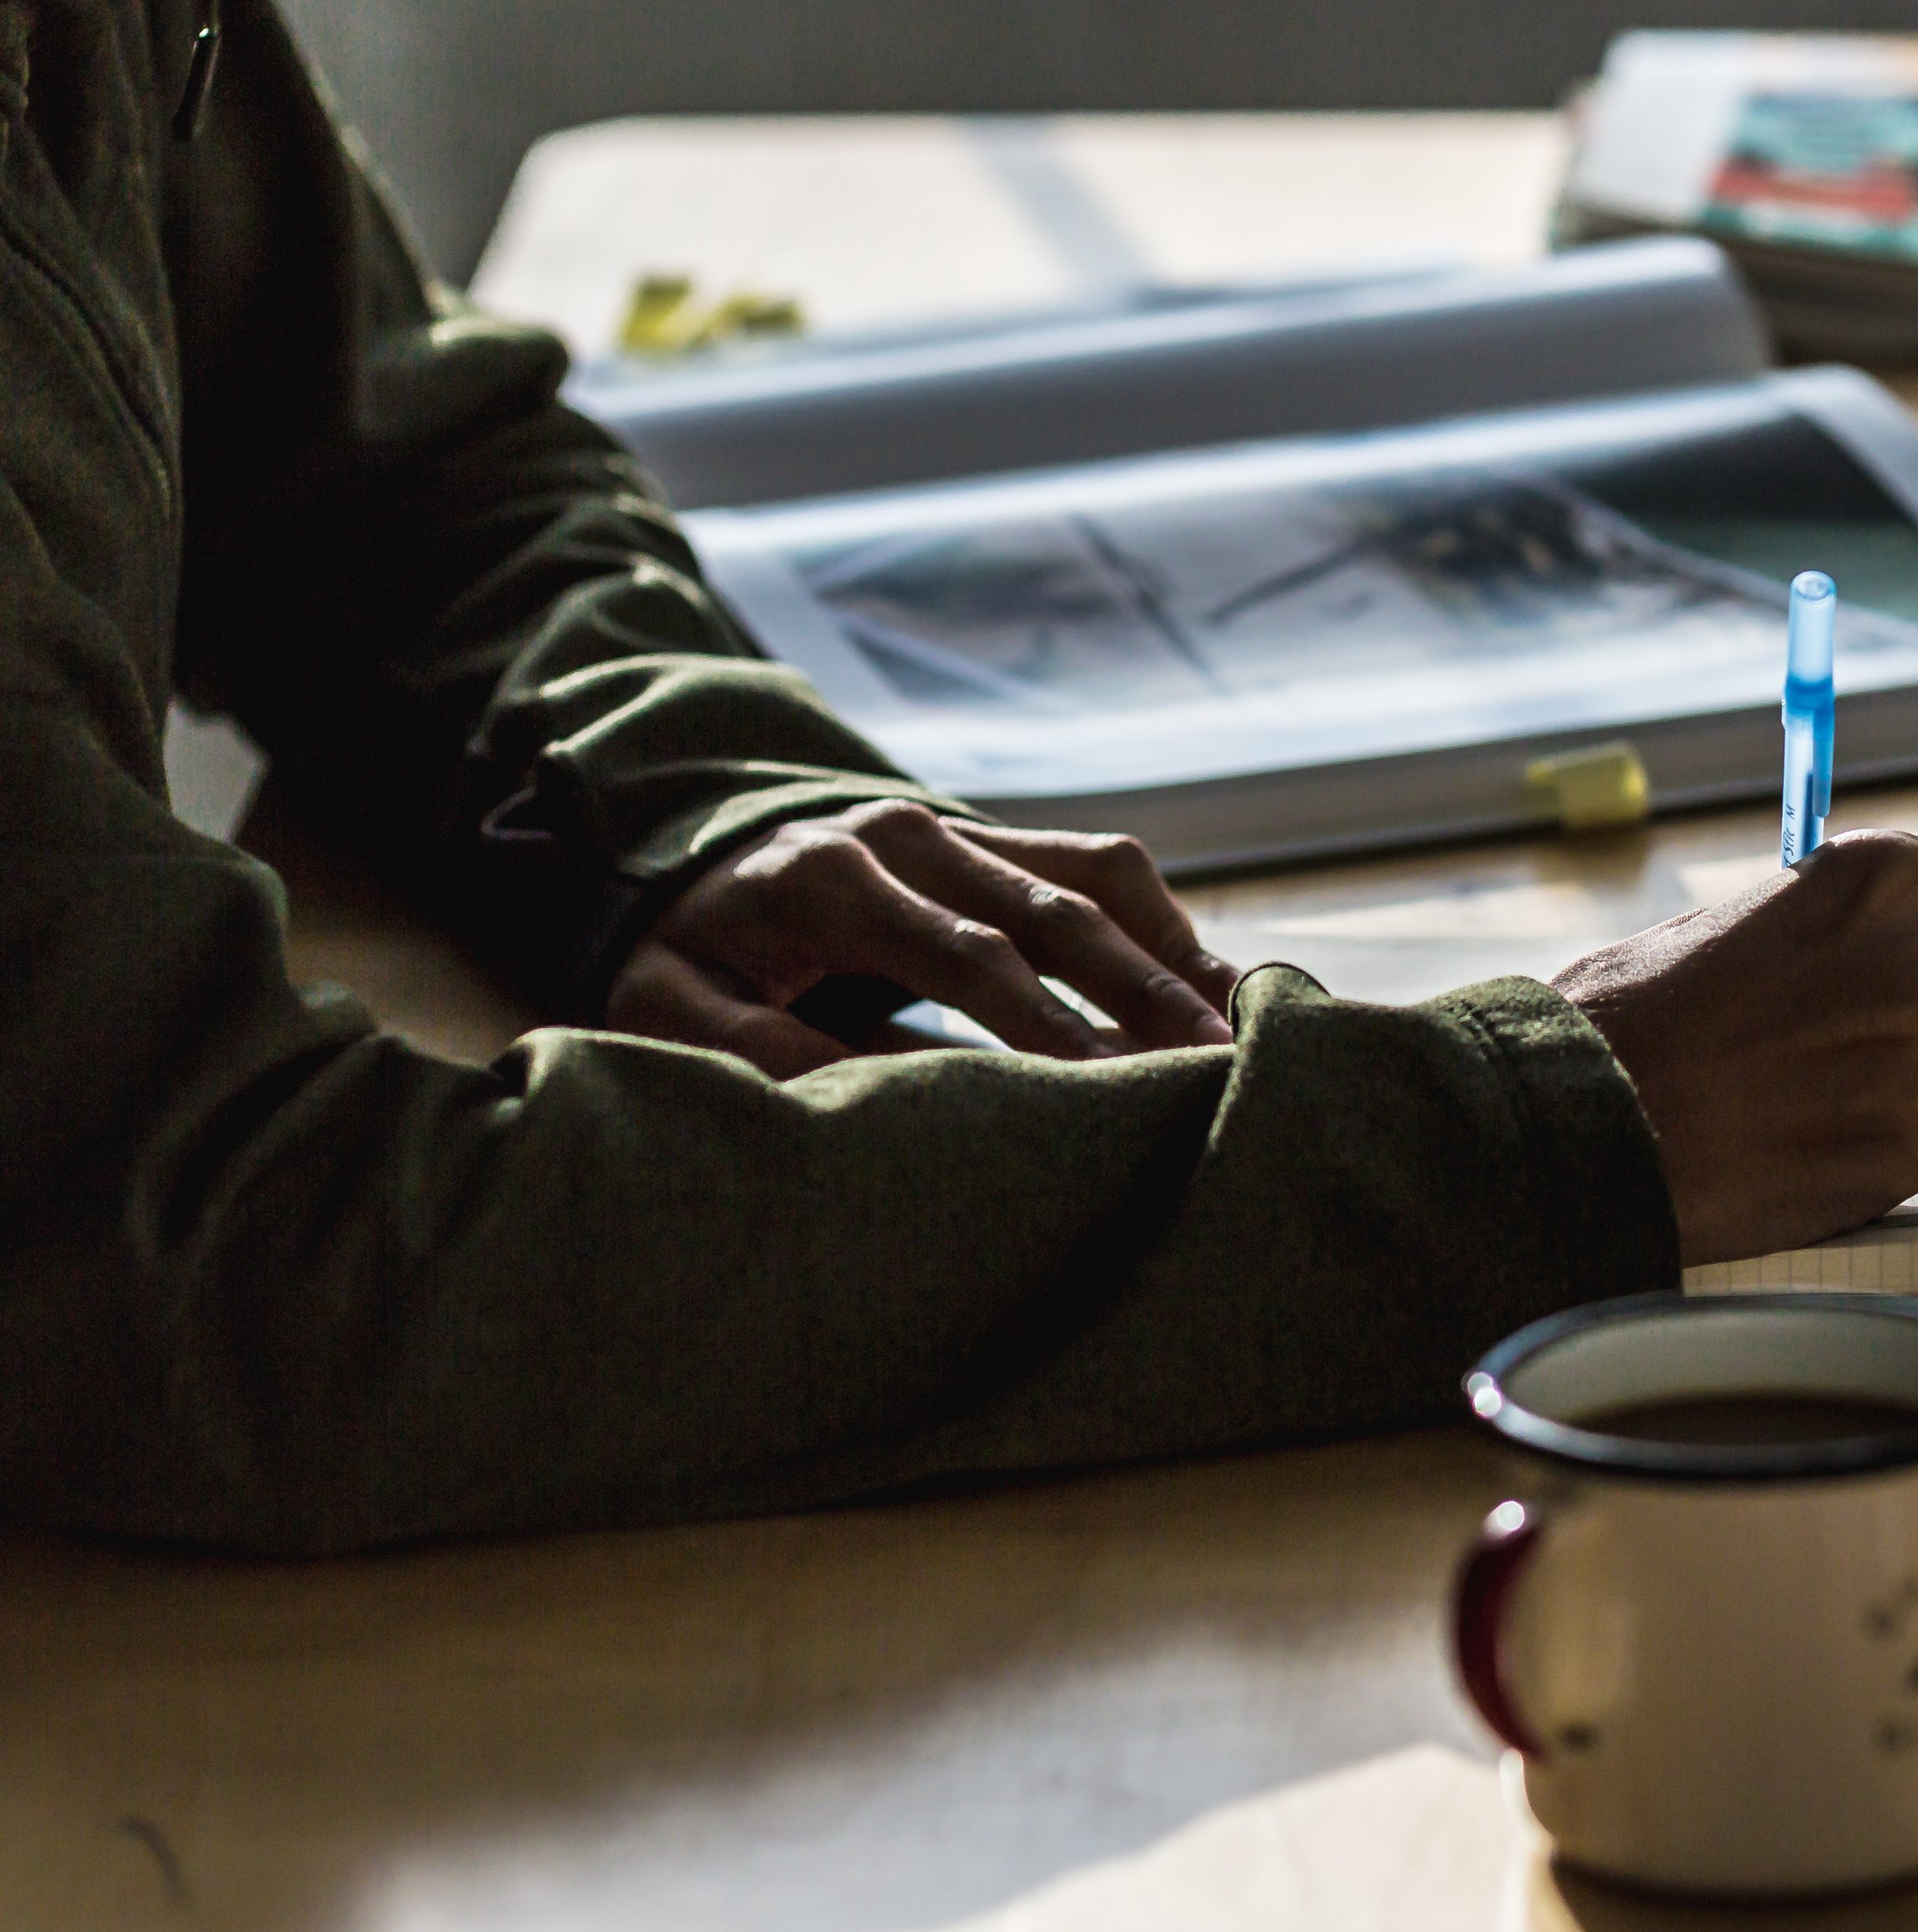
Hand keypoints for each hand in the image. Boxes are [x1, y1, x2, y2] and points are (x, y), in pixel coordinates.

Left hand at [606, 801, 1244, 1078]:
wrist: (681, 862)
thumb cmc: (682, 955)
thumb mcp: (671, 1008)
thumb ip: (757, 1052)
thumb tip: (868, 1104)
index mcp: (829, 878)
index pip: (964, 953)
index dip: (1042, 1022)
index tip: (1105, 1089)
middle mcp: (905, 834)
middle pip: (1051, 908)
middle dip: (1138, 988)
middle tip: (1209, 1058)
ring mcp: (955, 826)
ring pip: (1091, 874)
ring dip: (1168, 949)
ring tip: (1232, 1022)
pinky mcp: (991, 837)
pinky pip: (1095, 863)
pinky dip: (1159, 919)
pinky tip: (1206, 981)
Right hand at [1557, 832, 1917, 1265]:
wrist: (1575, 1127)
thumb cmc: (1624, 1016)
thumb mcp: (1730, 926)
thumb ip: (1825, 933)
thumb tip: (1867, 948)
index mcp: (1872, 881)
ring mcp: (1917, 1075)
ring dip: (1883, 1092)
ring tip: (1776, 1101)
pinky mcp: (1899, 1162)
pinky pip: (1899, 1156)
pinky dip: (1850, 1158)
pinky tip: (1773, 1150)